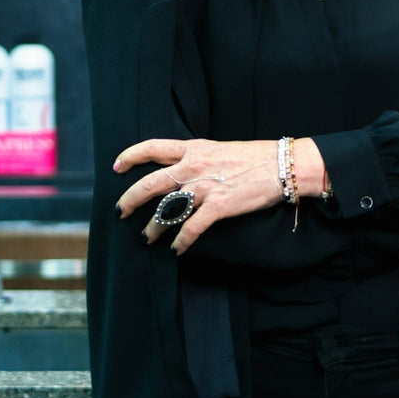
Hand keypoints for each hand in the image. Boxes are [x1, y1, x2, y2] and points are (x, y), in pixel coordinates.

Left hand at [113, 137, 282, 253]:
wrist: (281, 165)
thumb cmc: (253, 157)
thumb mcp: (219, 149)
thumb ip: (197, 158)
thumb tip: (180, 169)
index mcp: (193, 149)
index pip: (152, 148)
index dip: (130, 156)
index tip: (117, 166)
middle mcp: (194, 166)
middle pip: (150, 183)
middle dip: (130, 199)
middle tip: (120, 212)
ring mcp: (205, 187)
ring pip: (166, 210)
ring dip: (152, 227)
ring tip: (146, 237)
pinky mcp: (219, 206)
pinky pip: (191, 228)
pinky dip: (181, 241)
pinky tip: (176, 249)